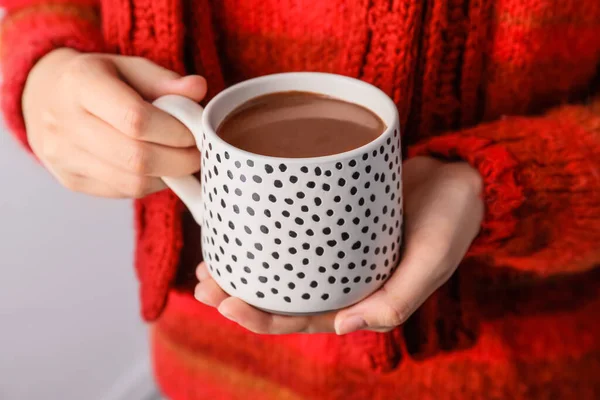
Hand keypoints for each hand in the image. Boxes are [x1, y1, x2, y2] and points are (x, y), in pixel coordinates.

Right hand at [23, 48, 206, 197]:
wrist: (45, 97)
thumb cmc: (98, 80)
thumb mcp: (128, 67)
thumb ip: (164, 80)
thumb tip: (198, 89)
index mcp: (80, 83)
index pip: (135, 118)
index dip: (174, 132)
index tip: (194, 133)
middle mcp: (64, 122)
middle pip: (136, 157)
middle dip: (178, 160)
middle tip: (198, 154)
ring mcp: (64, 156)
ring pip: (132, 182)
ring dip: (168, 176)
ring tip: (182, 161)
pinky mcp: (71, 180)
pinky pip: (123, 192)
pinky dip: (151, 184)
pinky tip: (160, 169)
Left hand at [194, 157, 483, 333]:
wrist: (459, 177)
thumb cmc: (451, 220)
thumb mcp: (432, 259)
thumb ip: (397, 298)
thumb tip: (345, 327)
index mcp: (363, 299)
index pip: (304, 318)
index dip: (263, 319)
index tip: (226, 304)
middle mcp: (342, 279)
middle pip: (282, 296)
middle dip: (239, 297)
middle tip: (202, 285)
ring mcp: (333, 251)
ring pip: (281, 269)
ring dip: (243, 270)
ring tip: (206, 264)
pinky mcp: (330, 221)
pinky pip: (291, 235)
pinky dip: (264, 236)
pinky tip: (238, 229)